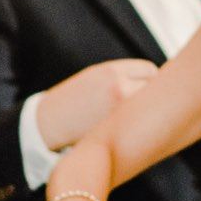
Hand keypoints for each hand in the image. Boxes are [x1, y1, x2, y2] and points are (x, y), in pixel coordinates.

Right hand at [37, 58, 157, 152]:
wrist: (47, 124)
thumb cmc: (72, 100)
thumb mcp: (94, 76)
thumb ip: (122, 75)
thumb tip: (152, 81)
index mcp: (111, 71)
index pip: (149, 70)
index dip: (148, 79)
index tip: (143, 87)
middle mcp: (119, 87)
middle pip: (154, 88)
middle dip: (150, 94)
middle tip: (141, 104)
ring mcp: (120, 110)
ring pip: (149, 108)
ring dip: (146, 111)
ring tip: (134, 117)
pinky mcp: (118, 130)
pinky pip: (139, 125)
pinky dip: (138, 126)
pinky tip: (129, 129)